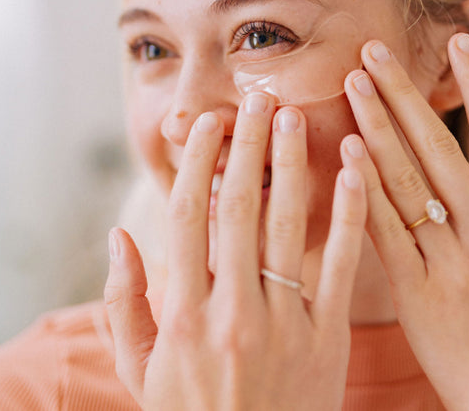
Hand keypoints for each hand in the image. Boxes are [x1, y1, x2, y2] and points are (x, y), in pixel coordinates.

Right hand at [104, 93, 365, 409]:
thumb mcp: (141, 368)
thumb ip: (123, 302)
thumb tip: (119, 237)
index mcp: (182, 314)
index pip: (187, 217)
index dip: (195, 162)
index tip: (205, 123)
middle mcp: (231, 311)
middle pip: (238, 209)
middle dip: (246, 147)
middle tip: (256, 98)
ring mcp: (283, 323)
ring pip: (287, 227)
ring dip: (289, 165)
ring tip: (291, 117)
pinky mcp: (327, 338)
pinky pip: (340, 266)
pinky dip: (348, 215)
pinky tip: (350, 170)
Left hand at [342, 33, 468, 410]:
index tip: (459, 43)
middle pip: (441, 145)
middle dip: (408, 94)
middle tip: (375, 49)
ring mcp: (451, 256)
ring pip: (411, 176)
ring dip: (382, 124)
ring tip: (355, 81)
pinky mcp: (418, 289)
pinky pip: (388, 228)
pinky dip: (368, 187)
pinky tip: (346, 149)